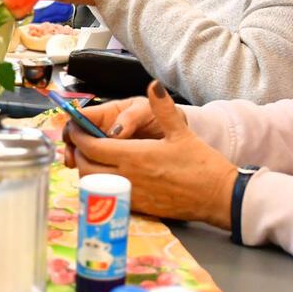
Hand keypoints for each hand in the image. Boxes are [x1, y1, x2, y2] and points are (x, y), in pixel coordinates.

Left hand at [67, 82, 237, 228]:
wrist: (217, 197)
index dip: (78, 137)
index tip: (75, 128)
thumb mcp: (181, 132)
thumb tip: (154, 84)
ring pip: (93, 184)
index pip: (92, 147)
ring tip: (93, 158)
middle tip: (80, 143)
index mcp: (134, 156)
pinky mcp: (137, 207)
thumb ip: (163, 108)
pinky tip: (109, 174)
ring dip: (87, 171)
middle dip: (78, 154)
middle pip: (86, 167)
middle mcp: (127, 177)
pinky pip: (108, 195)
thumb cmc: (201, 164)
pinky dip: (100, 184)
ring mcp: (131, 195)